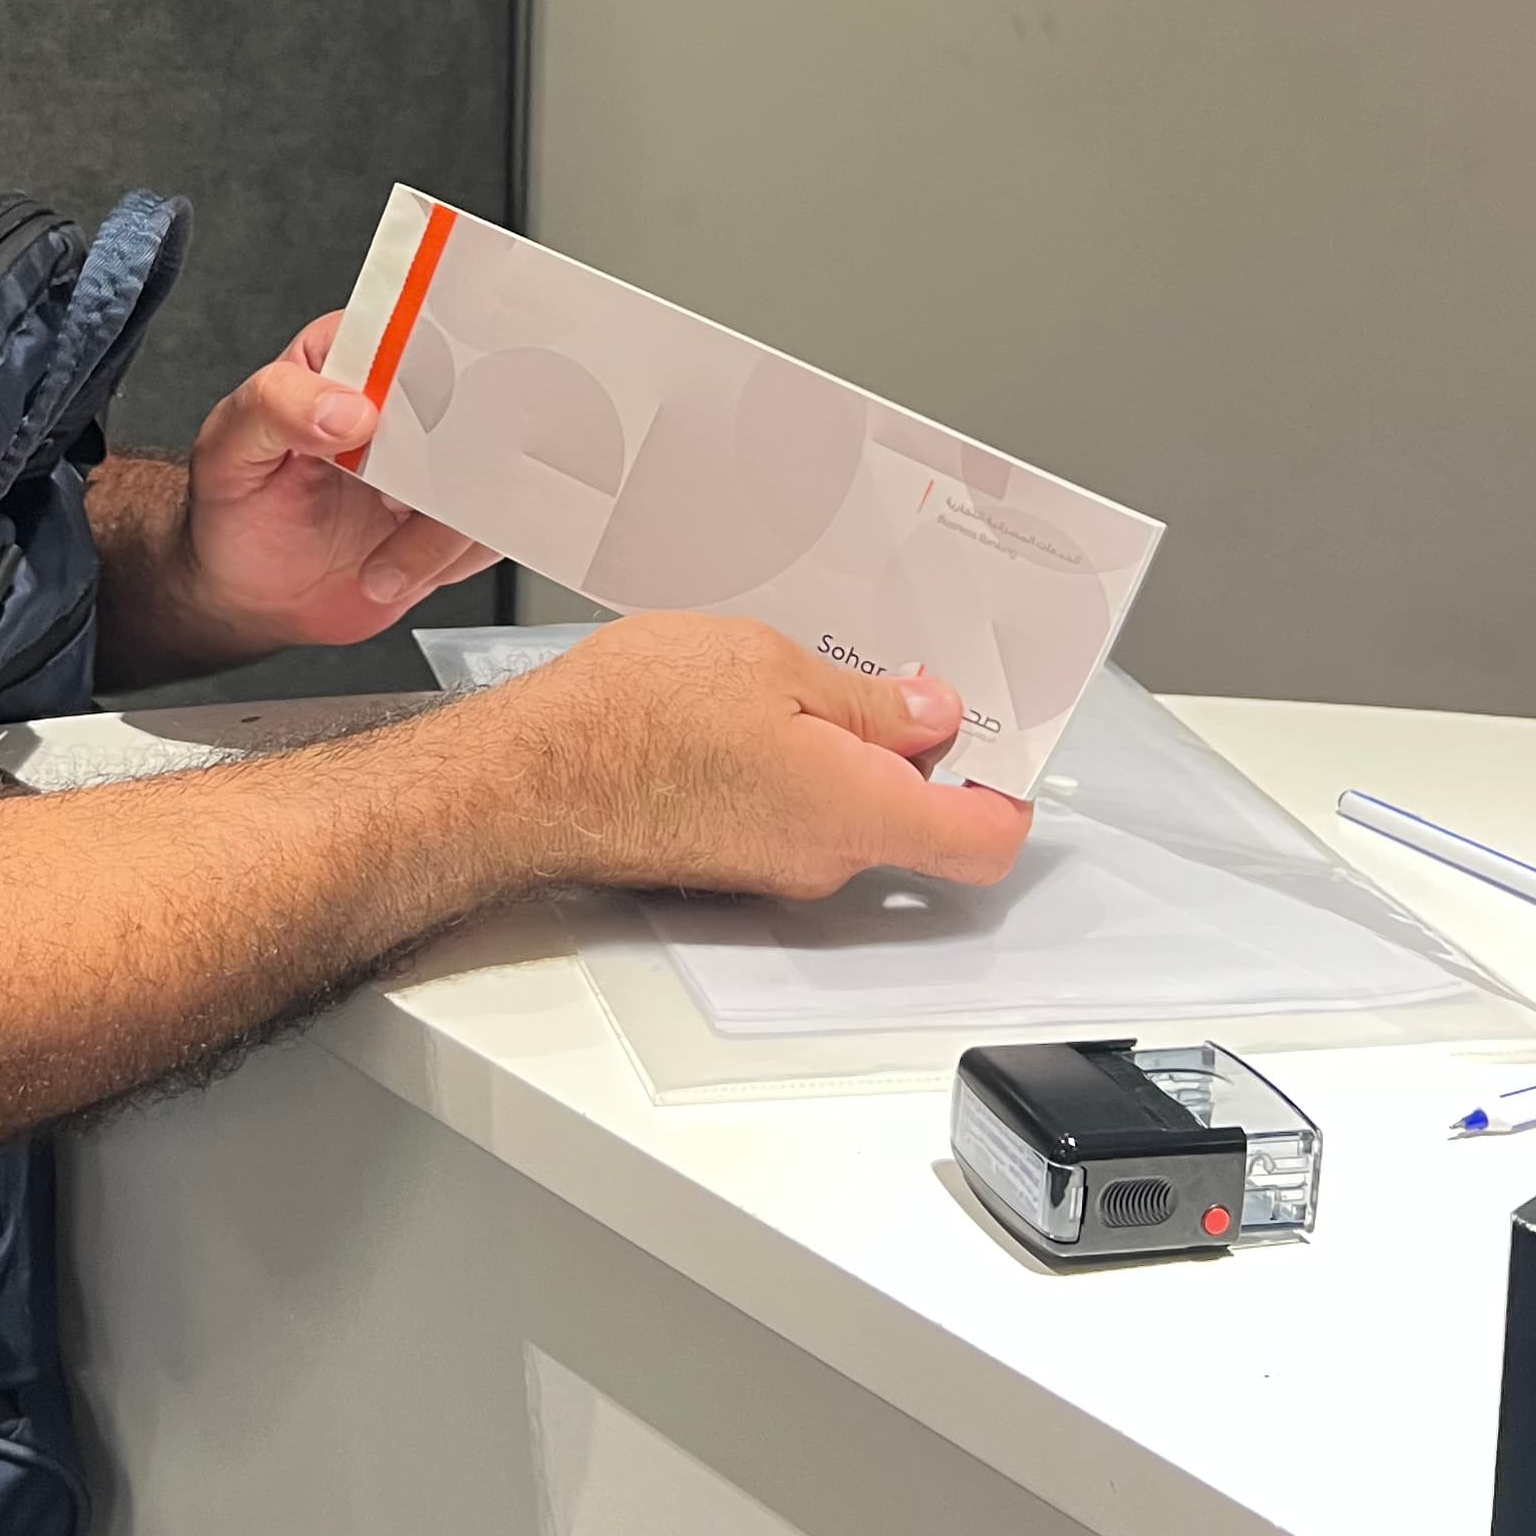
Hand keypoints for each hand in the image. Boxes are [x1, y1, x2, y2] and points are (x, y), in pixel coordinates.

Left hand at [110, 315, 495, 674]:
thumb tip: (345, 405)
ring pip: (489, 472)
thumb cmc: (235, 506)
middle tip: (399, 503)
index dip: (430, 363)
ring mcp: (435, 459)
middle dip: (453, 457)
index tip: (412, 415)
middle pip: (472, 398)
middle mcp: (403, 402)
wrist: (251, 594)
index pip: (412, 329)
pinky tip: (396, 569)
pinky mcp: (454, 515)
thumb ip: (274, 408)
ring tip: (381, 561)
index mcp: (352, 356)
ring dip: (442, 530)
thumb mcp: (227, 450)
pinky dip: (451, 560)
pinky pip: (489, 530)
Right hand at [499, 611, 1032, 900]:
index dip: (1009, 790)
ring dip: (845, 753)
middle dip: (916, 750)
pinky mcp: (728, 863)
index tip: (1000, 737)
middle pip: (917, 823)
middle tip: (892, 676)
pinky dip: (792, 770)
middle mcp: (823, 860)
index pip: (984, 841)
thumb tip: (929, 712)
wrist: (526, 777)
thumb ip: (864, 700)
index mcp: (854, 810)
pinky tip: (746, 713)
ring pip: (849, 816)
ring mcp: (772, 870)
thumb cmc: (630, 721)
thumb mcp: (769, 664)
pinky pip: (792, 819)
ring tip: (794, 679)